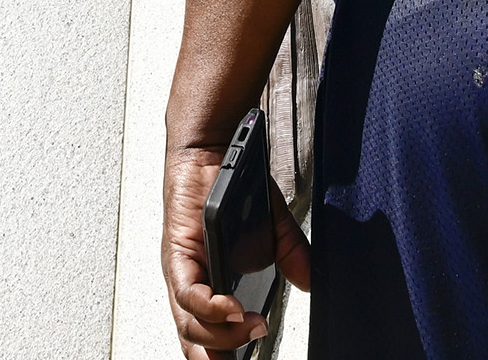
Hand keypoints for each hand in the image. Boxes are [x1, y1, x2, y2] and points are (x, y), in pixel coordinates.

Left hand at [164, 139, 313, 351]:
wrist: (213, 149)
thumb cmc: (231, 188)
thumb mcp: (271, 227)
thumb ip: (290, 256)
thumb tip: (310, 282)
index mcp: (209, 284)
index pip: (208, 334)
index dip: (221, 358)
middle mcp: (190, 282)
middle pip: (195, 340)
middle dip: (221, 356)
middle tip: (252, 347)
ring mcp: (181, 270)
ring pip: (189, 324)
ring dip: (221, 335)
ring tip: (251, 327)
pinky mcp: (178, 252)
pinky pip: (187, 292)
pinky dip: (210, 307)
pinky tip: (232, 309)